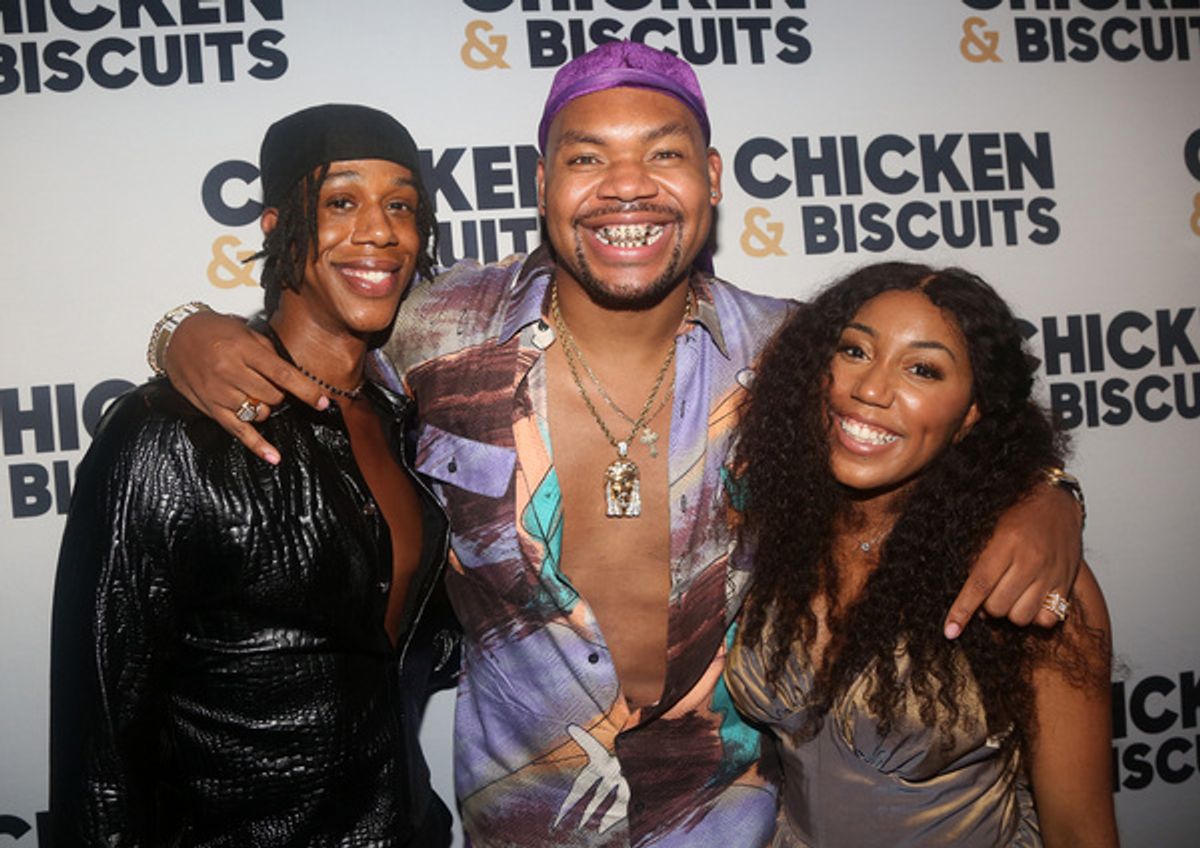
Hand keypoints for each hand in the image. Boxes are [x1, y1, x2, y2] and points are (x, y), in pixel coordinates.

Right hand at [164, 310, 327, 463]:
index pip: (282, 374)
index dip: (305, 390)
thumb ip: (269, 352)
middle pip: (273, 396)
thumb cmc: (214, 331)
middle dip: (281, 394)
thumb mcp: (245, 332)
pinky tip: (274, 457)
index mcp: (244, 350)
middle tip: (273, 385)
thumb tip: (295, 373)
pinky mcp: (211, 408)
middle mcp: (231, 372)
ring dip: (267, 408)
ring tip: (258, 395)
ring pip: (259, 412)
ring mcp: (220, 392)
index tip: (322, 401)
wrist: (176, 337)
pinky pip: (238, 431)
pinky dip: (257, 445)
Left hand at [943, 481, 1082, 637]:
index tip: (950, 630)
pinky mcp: (1066, 584)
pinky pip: (1047, 619)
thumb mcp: (989, 528)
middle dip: (986, 607)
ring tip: (1007, 595)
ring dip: (1009, 612)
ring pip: (1021, 617)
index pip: (979, 585)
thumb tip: (961, 593)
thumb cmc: (1017, 513)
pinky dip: (1034, 616)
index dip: (962, 610)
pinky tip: (1028, 600)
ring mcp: (1051, 575)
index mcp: (1007, 544)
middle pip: (998, 607)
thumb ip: (976, 558)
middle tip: (987, 593)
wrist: (1056, 502)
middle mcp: (1031, 562)